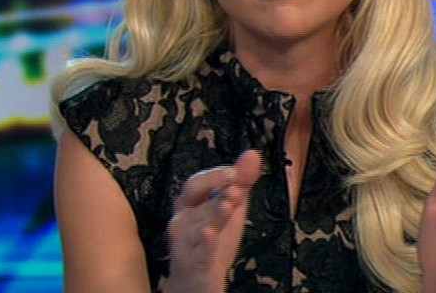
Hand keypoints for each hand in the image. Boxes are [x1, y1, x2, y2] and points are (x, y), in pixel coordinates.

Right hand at [165, 150, 261, 292]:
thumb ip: (240, 182)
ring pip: (195, 223)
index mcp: (190, 204)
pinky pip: (197, 251)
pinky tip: (210, 233)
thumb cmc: (211, 240)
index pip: (198, 181)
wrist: (197, 280)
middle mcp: (182, 219)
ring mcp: (185, 241)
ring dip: (212, 212)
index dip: (216, 174)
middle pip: (192, 196)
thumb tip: (253, 154)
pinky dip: (203, 242)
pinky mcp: (193, 262)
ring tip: (228, 203)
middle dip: (212, 186)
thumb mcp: (229, 208)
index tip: (236, 171)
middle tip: (235, 183)